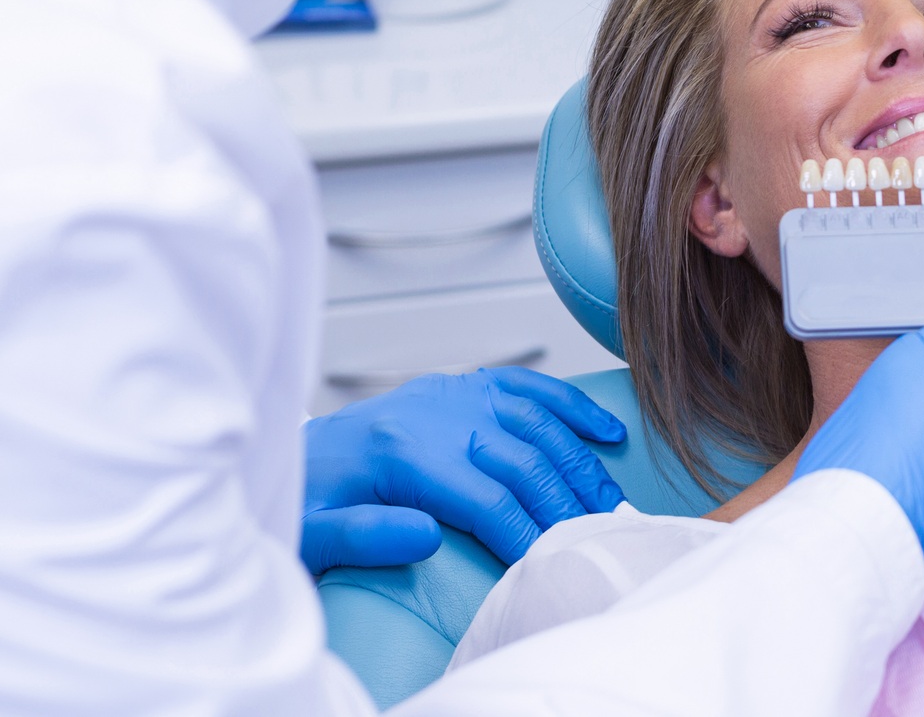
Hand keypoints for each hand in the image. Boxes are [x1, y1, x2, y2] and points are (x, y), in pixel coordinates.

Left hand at [300, 367, 627, 573]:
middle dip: (568, 503)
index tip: (554, 561)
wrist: (292, 452)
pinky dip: (572, 406)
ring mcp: (456, 393)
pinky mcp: (464, 385)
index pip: (488, 498)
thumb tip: (427, 538)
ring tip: (608, 501)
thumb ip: (363, 537)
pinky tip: (605, 431)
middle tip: (599, 536)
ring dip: (581, 462)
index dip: (528, 532)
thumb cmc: (306, 500)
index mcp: (403, 453)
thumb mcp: (313, 532)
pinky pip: (531, 387)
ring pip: (539, 422)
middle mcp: (438, 414)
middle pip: (526, 459)